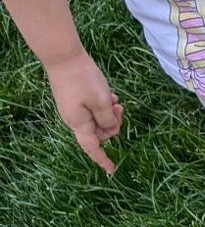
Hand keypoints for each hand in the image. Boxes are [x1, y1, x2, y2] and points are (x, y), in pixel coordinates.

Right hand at [47, 51, 121, 173]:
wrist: (63, 56)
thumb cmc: (83, 79)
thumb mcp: (102, 102)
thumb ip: (108, 120)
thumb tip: (110, 129)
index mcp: (79, 124)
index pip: (92, 148)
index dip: (102, 159)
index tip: (112, 170)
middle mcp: (74, 119)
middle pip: (99, 133)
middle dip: (112, 125)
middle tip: (120, 109)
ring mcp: (72, 109)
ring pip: (97, 119)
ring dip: (109, 113)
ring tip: (115, 100)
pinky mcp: (73, 99)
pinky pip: (91, 108)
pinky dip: (102, 105)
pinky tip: (109, 95)